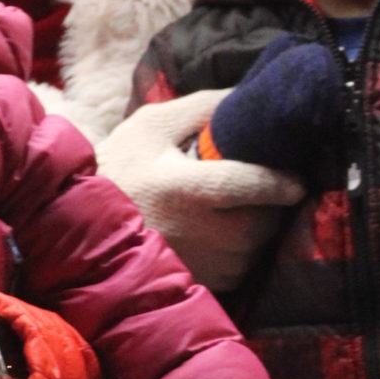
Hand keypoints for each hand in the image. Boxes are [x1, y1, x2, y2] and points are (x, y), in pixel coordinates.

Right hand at [98, 92, 303, 290]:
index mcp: (183, 188)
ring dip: (257, 230)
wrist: (80, 224)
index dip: (278, 183)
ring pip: (254, 249)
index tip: (298, 180)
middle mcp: (194, 232)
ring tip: (237, 211)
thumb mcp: (152, 125)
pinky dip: (241, 253)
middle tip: (261, 190)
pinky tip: (222, 235)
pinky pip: (240, 270)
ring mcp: (197, 264)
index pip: (246, 186)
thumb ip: (203, 108)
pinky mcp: (196, 285)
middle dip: (268, 206)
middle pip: (260, 222)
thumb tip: (250, 93)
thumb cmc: (119, 168)